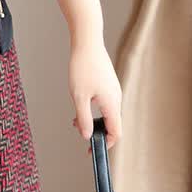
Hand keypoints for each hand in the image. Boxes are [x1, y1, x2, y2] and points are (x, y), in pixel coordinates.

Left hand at [69, 35, 122, 154]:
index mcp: (112, 103)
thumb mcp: (79, 96)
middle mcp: (116, 98)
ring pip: (107, 112)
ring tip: (75, 117)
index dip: (106, 144)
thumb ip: (83, 118)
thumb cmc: (83, 67)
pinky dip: (94, 108)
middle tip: (78, 129)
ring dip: (93, 119)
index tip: (93, 149)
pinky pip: (104, 102)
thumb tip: (87, 135)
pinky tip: (80, 102)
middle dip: (96, 130)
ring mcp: (113, 90)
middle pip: (112, 123)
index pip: (116, 132)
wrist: (87, 42)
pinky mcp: (108, 83)